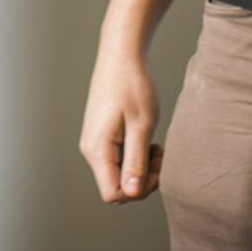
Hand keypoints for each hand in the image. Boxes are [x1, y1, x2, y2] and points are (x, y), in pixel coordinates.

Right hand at [79, 45, 163, 204]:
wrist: (120, 56)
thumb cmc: (132, 86)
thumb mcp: (141, 125)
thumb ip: (135, 162)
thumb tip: (131, 194)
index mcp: (97, 149)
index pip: (113, 194)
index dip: (138, 191)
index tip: (156, 169)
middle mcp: (90, 149)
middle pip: (116, 186)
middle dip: (142, 180)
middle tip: (161, 156)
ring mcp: (93, 142)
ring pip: (118, 173)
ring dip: (141, 167)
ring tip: (156, 147)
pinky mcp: (100, 136)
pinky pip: (116, 160)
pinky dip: (135, 157)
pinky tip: (146, 141)